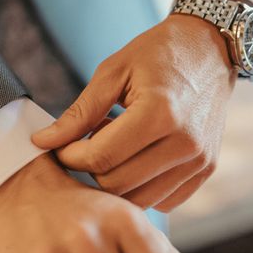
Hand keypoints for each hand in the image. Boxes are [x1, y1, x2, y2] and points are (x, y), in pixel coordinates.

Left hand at [32, 14, 234, 211]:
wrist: (210, 50)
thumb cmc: (159, 53)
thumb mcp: (113, 71)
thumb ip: (80, 112)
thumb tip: (43, 141)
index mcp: (160, 113)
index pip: (101, 157)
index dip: (70, 156)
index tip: (60, 146)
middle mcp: (185, 143)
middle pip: (118, 184)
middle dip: (90, 170)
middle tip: (85, 144)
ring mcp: (199, 161)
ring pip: (139, 199)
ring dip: (115, 181)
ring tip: (114, 148)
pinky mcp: (205, 171)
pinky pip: (162, 201)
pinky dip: (141, 188)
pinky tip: (137, 159)